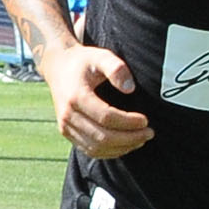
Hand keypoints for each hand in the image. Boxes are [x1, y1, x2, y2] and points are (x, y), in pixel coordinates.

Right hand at [43, 38, 151, 158]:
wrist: (58, 67)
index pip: (106, 117)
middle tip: (149, 133)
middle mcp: (67, 115)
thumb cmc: (84, 62)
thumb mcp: (101, 56)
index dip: (129, 122)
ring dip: (122, 147)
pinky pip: (90, 150)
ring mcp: (65, 126)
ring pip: (96, 147)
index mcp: (76, 97)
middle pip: (102, 137)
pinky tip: (126, 144)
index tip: (146, 120)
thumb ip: (117, 68)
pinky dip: (110, 152)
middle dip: (129, 138)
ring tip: (141, 139)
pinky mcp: (67, 133)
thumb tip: (131, 89)